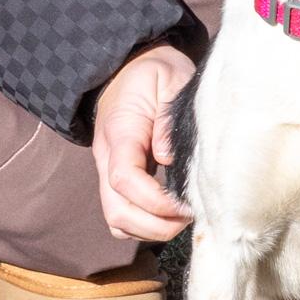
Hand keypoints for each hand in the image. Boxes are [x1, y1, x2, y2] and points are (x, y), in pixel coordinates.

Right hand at [92, 42, 194, 240]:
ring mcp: (109, 173)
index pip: (124, 179)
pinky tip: (172, 216)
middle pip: (117, 212)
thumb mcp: (168, 79)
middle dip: (155, 225)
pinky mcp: (118, 182)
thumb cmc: (153, 73)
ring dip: (151, 230)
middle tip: (190, 216)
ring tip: (184, 218)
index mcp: (120, 133)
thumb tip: (169, 157)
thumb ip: (168, 118)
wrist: (128, 69)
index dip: (155, 201)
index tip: (185, 203)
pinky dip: (147, 227)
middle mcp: (108, 159)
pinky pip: (124, 218)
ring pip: (118, 222)